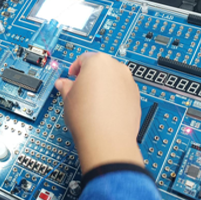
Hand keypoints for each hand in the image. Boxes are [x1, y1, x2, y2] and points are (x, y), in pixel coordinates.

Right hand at [55, 53, 143, 173]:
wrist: (107, 140)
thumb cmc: (86, 118)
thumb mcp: (67, 98)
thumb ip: (66, 86)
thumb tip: (63, 84)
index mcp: (98, 62)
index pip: (83, 58)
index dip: (74, 69)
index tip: (71, 77)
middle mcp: (116, 68)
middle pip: (101, 66)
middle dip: (90, 76)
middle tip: (80, 89)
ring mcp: (129, 82)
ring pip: (113, 79)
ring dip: (103, 86)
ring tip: (92, 102)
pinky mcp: (136, 97)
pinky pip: (122, 91)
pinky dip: (114, 96)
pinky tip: (104, 110)